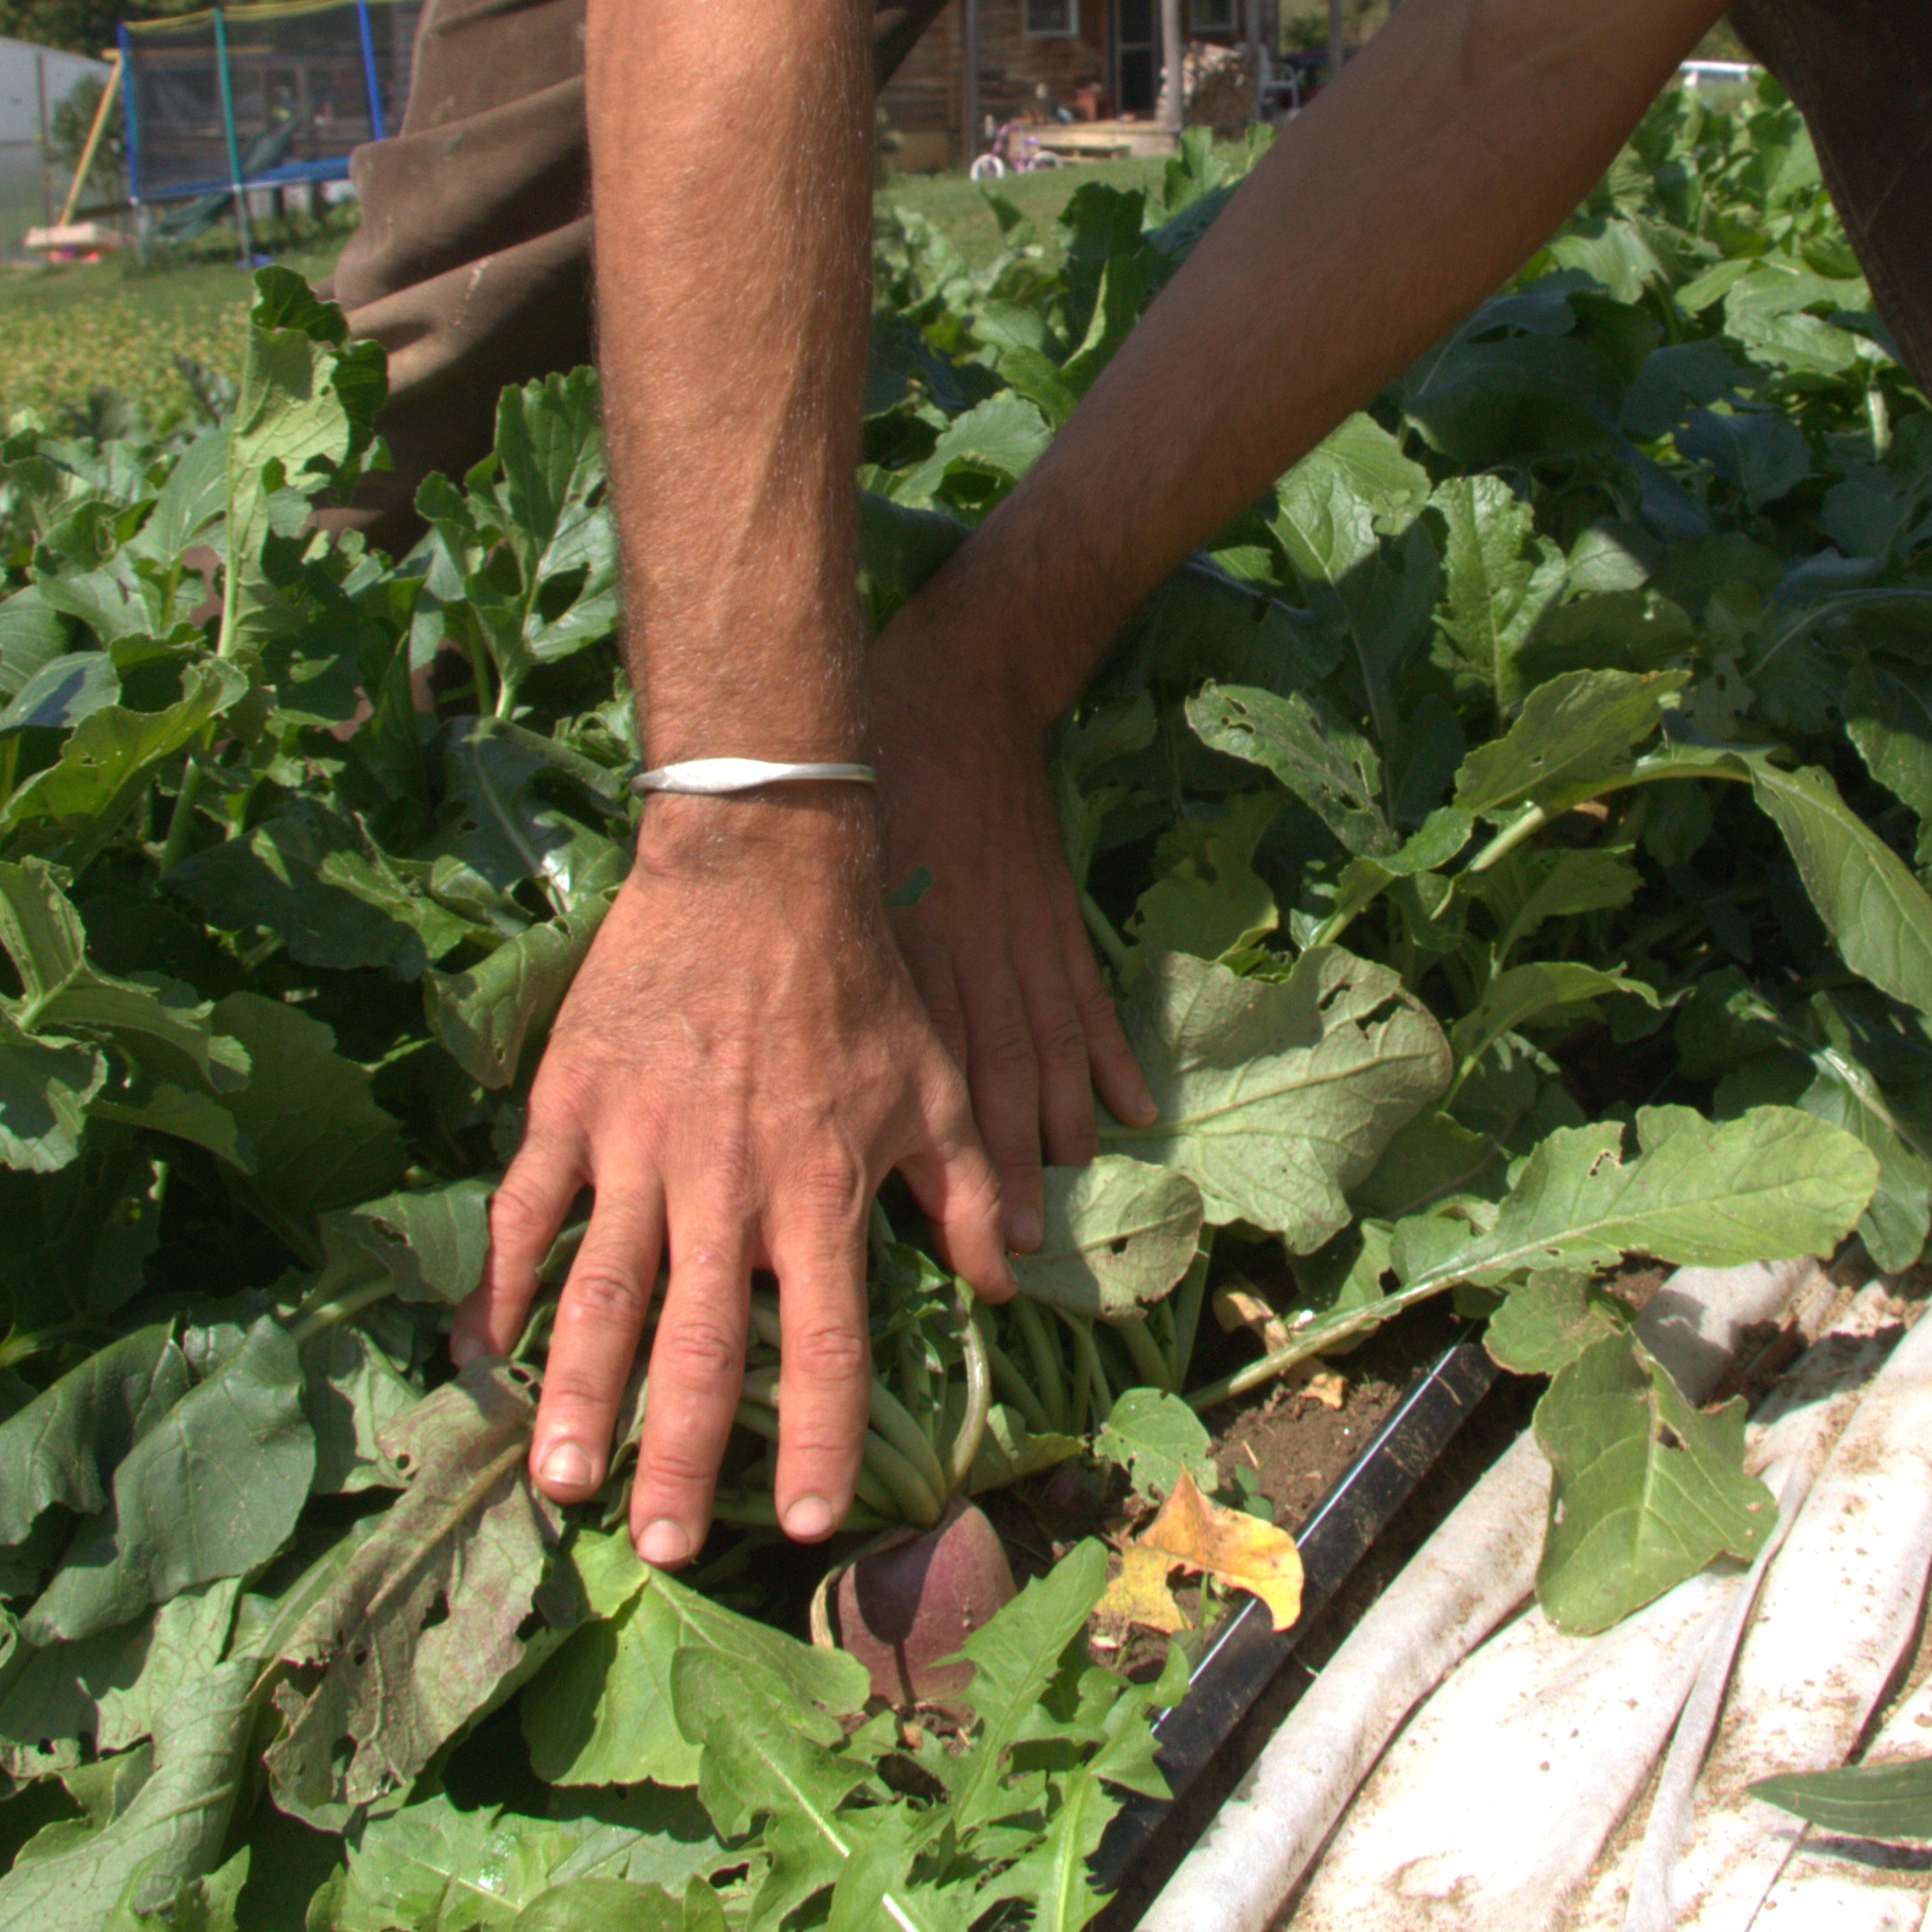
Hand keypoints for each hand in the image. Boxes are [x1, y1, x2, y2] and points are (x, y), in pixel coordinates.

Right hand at [454, 789, 1009, 1567]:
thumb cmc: (858, 984)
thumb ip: (972, 1194)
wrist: (761, 862)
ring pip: (602, 1295)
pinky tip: (482, 1350)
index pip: (828, 1347)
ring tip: (558, 1481)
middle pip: (702, 1348)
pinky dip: (504, 1283)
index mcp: (822, 1192)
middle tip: (659, 1548)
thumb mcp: (940, 1089)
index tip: (811, 1524)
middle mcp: (728, 1186)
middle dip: (681, 1458)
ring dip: (579, 1397)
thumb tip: (1007, 1284)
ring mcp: (639, 1145)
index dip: (823, 1442)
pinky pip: (529, 1209)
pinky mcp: (572, 1102)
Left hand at [866, 598, 1155, 1232]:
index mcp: (907, 946)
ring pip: (1048, 1046)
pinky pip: (1087, 994)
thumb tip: (799, 1061)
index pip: (927, 1070)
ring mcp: (1022, 934)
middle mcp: (970, 953)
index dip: (944, 1153)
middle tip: (1027, 1245)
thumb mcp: (836, 866)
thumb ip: (833, 961)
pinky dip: (1112, 1053)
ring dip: (1061, 1123)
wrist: (956, 686)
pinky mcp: (1055, 909)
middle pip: (995, 1076)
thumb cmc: (870, 771)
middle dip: (1010, 1164)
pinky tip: (1132, 1106)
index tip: (952, 1221)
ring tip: (1074, 1192)